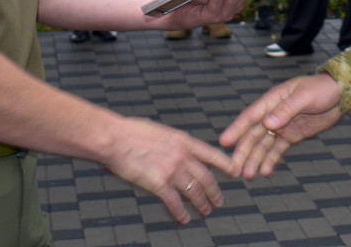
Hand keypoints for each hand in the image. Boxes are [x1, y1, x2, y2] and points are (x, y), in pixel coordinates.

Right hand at [100, 115, 233, 223]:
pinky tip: (184, 219)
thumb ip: (173, 143)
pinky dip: (181, 213)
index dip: (226, 165)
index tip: (235, 172)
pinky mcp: (158, 184)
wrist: (115, 138)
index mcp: (183, 141)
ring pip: (194, 192)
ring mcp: (172, 171)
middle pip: (206, 178)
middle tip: (218, 201)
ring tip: (206, 211)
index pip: (212, 154)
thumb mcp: (160, 131)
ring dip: (202, 204)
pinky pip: (174, 203)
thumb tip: (177, 149)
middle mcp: (182, 156)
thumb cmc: (131, 132)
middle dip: (215, 192)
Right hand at [221, 74, 342, 178]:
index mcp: (272, 100)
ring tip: (248, 176)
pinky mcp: (292, 135)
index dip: (236, 129)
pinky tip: (264, 172)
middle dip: (243, 152)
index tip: (224, 143)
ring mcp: (282, 126)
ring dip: (255, 160)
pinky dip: (270, 160)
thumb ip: (287, 109)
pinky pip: (278, 150)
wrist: (339, 94)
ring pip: (264, 145)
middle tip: (234, 169)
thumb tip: (268, 123)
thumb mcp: (305, 96)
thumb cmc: (321, 89)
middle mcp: (273, 114)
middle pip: (253, 135)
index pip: (250, 116)